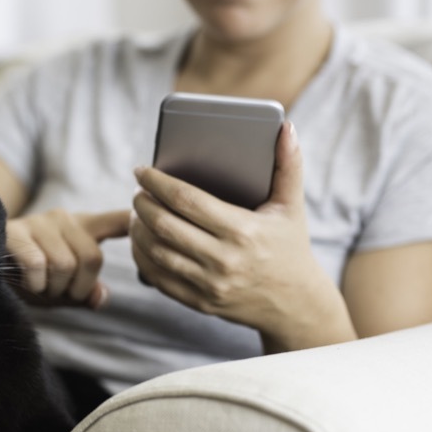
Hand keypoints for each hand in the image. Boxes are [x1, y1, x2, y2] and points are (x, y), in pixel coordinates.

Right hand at [7, 209, 129, 308]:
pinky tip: (26, 284)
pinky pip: (38, 264)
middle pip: (91, 259)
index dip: (136, 223)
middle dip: (76, 287)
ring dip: (53, 288)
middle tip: (56, 292)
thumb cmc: (27, 277)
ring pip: (64, 264)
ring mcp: (39, 222)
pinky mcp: (15, 232)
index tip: (148, 219)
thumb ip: (85, 293)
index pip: (118, 221)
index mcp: (82, 228)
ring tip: (40, 288)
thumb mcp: (61, 287)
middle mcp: (64, 219)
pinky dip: (36, 284)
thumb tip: (100, 299)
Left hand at [130, 122, 355, 351]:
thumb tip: (286, 127)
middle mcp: (224, 259)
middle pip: (164, 225)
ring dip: (137, 230)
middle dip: (142, 204)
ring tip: (135, 214)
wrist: (296, 304)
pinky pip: (159, 278)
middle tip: (137, 191)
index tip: (142, 171)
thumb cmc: (290, 247)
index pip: (186, 200)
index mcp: (243, 230)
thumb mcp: (292, 207)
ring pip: (156, 253)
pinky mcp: (200, 302)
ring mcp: (210, 284)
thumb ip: (289, 166)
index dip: (157, 182)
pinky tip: (139, 242)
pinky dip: (142, 257)